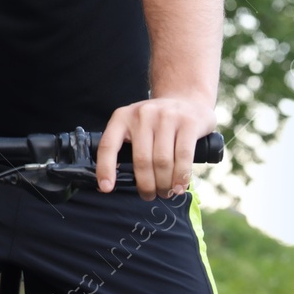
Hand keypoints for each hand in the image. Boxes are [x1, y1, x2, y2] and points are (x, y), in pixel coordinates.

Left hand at [95, 95, 215, 200]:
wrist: (187, 98)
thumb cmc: (157, 122)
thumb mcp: (135, 125)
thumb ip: (126, 147)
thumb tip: (112, 183)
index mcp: (122, 117)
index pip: (109, 145)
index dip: (105, 168)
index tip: (106, 188)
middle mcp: (142, 114)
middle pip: (142, 160)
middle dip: (146, 185)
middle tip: (150, 195)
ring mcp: (166, 117)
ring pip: (162, 161)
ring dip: (164, 184)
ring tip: (166, 192)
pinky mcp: (188, 122)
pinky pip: (183, 156)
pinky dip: (181, 176)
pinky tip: (179, 187)